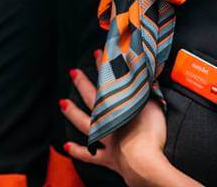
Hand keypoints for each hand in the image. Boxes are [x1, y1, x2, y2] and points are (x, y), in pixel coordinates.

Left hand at [59, 64, 193, 186]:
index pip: (108, 81)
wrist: (144, 163)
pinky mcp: (107, 158)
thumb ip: (150, 90)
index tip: (97, 53)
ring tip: (62, 103)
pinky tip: (66, 146)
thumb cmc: (149, 133)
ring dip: (72, 113)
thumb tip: (149, 74)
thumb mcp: (154, 105)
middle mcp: (107, 120)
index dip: (102, 66)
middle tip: (73, 72)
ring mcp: (105, 139)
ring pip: (84, 124)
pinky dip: (77, 151)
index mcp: (117, 106)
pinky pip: (89, 155)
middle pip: (91, 98)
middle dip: (82, 83)